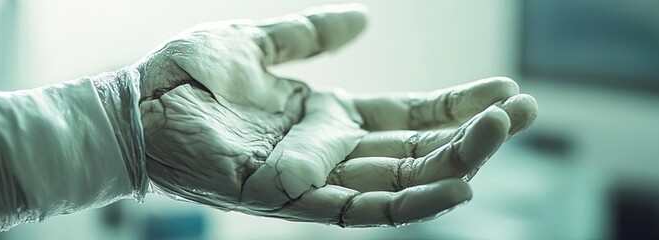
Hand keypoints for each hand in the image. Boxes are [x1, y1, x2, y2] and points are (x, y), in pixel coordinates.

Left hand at [137, 4, 536, 226]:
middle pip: (415, 151)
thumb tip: (365, 19)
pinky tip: (455, 186)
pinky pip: (357, 209)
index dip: (456, 106)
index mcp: (325, 116)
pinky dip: (408, 203)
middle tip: (525, 111)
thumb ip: (310, 34)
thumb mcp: (258, 43)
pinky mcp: (288, 198)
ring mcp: (310, 178)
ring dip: (453, 163)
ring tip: (501, 137)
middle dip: (471, 135)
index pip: (406, 117)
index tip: (506, 91)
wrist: (132, 103)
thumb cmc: (185, 77)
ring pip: (397, 182)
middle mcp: (327, 151)